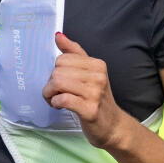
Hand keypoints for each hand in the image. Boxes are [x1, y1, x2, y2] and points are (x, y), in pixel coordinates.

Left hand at [43, 33, 130, 149]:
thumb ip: (74, 53)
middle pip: (57, 71)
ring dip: (50, 95)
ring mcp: (95, 93)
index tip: (60, 83)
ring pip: (58, 83)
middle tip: (56, 94)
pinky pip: (63, 99)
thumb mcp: (89, 74)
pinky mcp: (90, 110)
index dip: (55, 71)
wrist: (113, 126)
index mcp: (97, 65)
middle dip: (50, 84)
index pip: (62, 59)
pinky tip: (60, 106)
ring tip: (56, 100)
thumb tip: (58, 35)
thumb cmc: (96, 100)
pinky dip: (56, 103)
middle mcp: (98, 77)